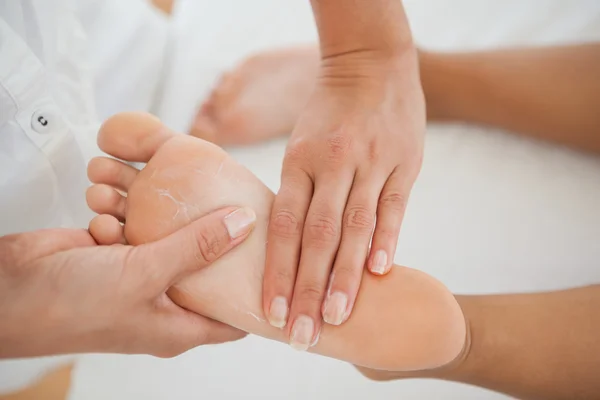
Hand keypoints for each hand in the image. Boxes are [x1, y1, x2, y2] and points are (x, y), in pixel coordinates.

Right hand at [0, 206, 255, 358]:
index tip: (277, 257)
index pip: (232, 315)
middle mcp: (163, 300)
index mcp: (178, 324)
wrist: (9, 292)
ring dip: (152, 212)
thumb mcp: (146, 275)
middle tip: (229, 198)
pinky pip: (132, 222)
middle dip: (211, 232)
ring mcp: (138, 272)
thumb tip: (243, 224)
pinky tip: (102, 204)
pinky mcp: (115, 250)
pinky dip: (119, 210)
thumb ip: (197, 247)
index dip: (254, 289)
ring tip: (136, 194)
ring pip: (165, 233)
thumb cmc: (73, 307)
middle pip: (204, 264)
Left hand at [263, 50, 424, 348]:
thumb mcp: (303, 146)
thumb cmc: (329, 114)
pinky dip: (387, 240)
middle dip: (309, 289)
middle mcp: (333, 164)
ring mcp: (371, 163)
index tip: (272, 313)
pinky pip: (394, 206)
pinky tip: (380, 273)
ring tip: (338, 317)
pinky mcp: (405, 162)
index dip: (277, 272)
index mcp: (299, 161)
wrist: (371, 63)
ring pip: (356, 227)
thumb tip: (294, 249)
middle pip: (318, 236)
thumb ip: (302, 194)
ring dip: (346, 276)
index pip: (284, 226)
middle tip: (302, 335)